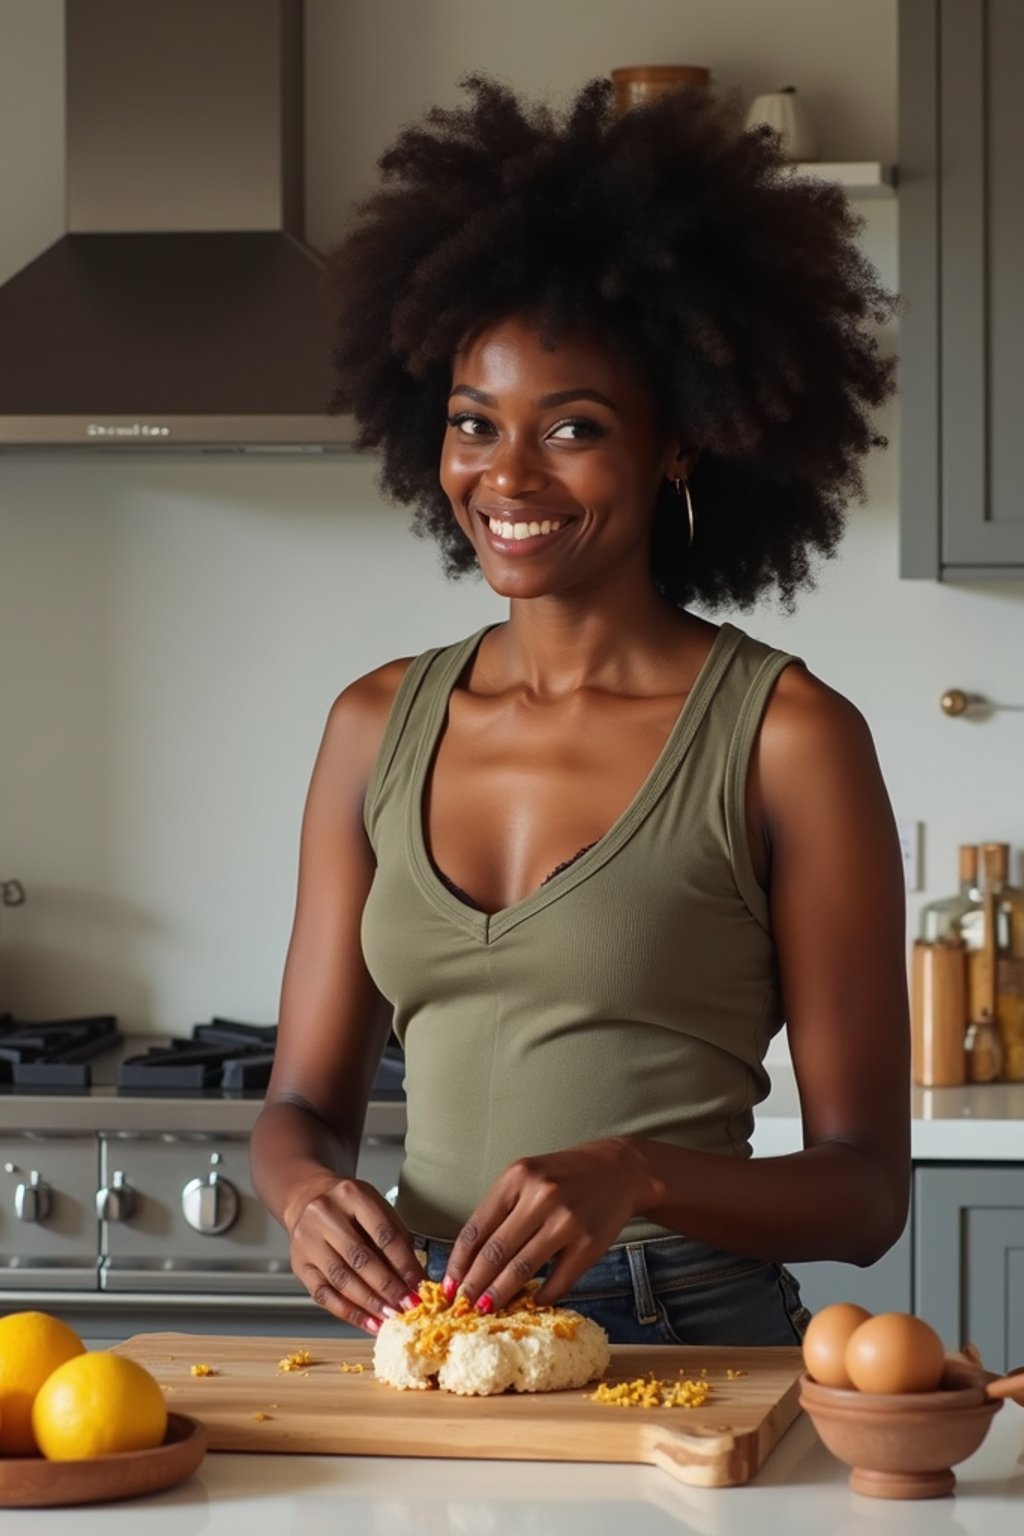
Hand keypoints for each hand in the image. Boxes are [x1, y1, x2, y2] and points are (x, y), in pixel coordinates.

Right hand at [285, 1171, 425, 1333]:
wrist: (307, 1198)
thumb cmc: (349, 1207)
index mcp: (352, 1195)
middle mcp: (325, 1215)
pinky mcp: (299, 1265)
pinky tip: (368, 1322)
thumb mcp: (376, 1208)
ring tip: (391, 1317)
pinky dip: (349, 1313)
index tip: (419, 1285)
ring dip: (370, 1303)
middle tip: (408, 1306)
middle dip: (388, 1287)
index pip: (383, 1234)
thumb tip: (414, 1279)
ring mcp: (308, 1240)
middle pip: (361, 1258)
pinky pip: (325, 1295)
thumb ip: (395, 1239)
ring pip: (342, 1280)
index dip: (404, 1263)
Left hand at [442, 1139, 662, 1312]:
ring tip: (486, 1309)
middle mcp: (540, 1197)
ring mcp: (566, 1221)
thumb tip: (470, 1260)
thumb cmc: (563, 1176)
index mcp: (517, 1178)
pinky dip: (541, 1296)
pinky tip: (530, 1303)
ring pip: (522, 1268)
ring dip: (500, 1294)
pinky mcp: (589, 1243)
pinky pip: (558, 1280)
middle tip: (462, 1306)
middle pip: (496, 1252)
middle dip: (474, 1284)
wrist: (618, 1170)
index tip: (449, 1286)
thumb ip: (500, 1210)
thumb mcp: (526, 1178)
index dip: (459, 1262)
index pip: (476, 1228)